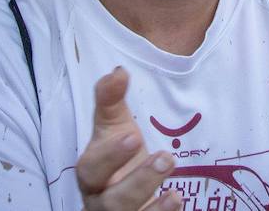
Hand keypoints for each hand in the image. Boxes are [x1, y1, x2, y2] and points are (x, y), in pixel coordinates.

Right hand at [74, 68, 176, 210]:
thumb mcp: (114, 126)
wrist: (126, 189)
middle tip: (166, 158)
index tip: (133, 137)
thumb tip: (118, 72)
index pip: (92, 169)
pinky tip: (177, 201)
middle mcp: (102, 202)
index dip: (111, 156)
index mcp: (92, 173)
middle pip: (113, 202)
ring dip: (154, 208)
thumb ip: (111, 98)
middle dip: (139, 182)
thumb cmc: (117, 156)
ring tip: (176, 190)